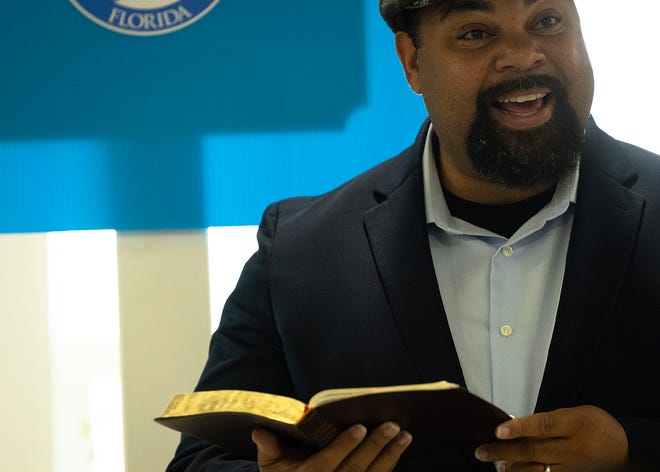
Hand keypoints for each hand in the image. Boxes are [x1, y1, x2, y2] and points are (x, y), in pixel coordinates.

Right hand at [252, 422, 412, 471]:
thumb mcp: (271, 466)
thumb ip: (269, 449)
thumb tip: (260, 432)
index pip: (326, 464)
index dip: (343, 447)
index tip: (359, 428)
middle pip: (354, 471)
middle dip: (375, 447)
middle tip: (392, 425)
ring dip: (390, 456)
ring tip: (405, 435)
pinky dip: (389, 467)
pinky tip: (400, 451)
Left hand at [474, 405, 630, 470]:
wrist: (626, 451)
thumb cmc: (597, 427)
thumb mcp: (576, 413)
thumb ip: (549, 421)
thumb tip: (518, 427)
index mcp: (574, 424)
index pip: (543, 425)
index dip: (519, 427)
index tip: (498, 430)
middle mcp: (572, 448)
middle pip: (534, 449)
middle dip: (504, 451)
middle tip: (482, 451)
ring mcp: (571, 466)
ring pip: (537, 469)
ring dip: (513, 468)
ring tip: (496, 465)